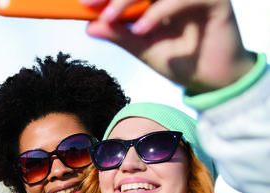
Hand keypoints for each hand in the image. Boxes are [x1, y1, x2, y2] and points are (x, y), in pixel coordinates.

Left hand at [80, 0, 254, 92]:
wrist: (212, 80)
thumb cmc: (179, 59)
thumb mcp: (141, 47)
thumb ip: (118, 34)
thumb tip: (89, 26)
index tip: (83, 3)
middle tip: (91, 5)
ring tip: (111, 18)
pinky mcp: (215, 0)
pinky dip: (159, 12)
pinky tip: (141, 29)